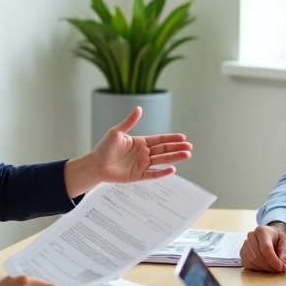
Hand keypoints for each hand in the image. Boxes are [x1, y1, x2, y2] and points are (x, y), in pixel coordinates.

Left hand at [64, 107, 192, 196]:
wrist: (95, 165)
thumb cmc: (104, 148)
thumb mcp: (116, 133)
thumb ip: (129, 122)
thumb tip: (139, 109)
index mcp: (140, 142)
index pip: (159, 140)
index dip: (171, 139)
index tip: (182, 137)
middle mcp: (143, 153)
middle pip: (163, 150)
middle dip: (176, 148)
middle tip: (189, 147)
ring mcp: (142, 165)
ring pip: (161, 161)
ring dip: (174, 158)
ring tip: (186, 155)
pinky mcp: (138, 176)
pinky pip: (152, 174)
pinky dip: (162, 172)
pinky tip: (172, 169)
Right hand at [240, 222, 285, 272]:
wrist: (270, 234)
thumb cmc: (277, 238)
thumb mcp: (285, 243)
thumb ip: (284, 254)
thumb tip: (283, 267)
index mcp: (262, 231)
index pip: (265, 248)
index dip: (273, 260)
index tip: (281, 268)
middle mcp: (251, 236)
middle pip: (257, 256)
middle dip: (269, 266)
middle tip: (278, 269)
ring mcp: (245, 244)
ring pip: (252, 261)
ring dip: (263, 268)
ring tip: (272, 268)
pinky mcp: (242, 252)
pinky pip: (247, 264)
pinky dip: (256, 269)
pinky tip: (264, 267)